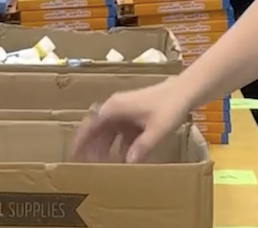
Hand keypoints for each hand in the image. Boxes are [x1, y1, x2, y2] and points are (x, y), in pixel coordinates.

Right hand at [72, 79, 190, 162]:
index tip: (72, 154)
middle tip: (85, 165)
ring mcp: (125, 111)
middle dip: (91, 147)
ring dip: (105, 147)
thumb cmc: (170, 106)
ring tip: (102, 166)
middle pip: (97, 129)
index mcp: (114, 107)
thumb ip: (142, 146)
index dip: (80, 139)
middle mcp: (116, 108)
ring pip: (108, 132)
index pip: (90, 124)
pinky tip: (123, 159)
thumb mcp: (157, 129)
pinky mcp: (134, 115)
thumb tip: (128, 163)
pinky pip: (121, 132)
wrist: (185, 91)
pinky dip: (119, 145)